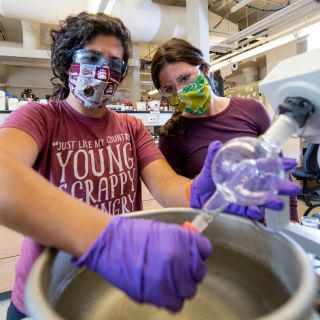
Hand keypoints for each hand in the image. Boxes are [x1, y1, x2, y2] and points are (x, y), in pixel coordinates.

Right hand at [73, 216, 211, 311]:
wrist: (112, 243)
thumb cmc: (133, 233)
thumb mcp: (162, 229)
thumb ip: (180, 240)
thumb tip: (190, 249)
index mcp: (183, 240)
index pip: (205, 250)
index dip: (199, 252)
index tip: (193, 254)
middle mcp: (181, 259)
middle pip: (199, 272)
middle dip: (190, 270)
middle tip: (179, 268)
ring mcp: (171, 278)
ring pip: (189, 290)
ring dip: (181, 286)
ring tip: (169, 279)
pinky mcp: (159, 295)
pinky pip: (176, 304)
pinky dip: (172, 298)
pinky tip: (164, 289)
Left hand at [190, 140, 300, 219]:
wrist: (197, 194)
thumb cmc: (207, 178)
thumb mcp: (209, 165)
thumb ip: (212, 155)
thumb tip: (215, 144)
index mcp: (245, 171)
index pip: (264, 166)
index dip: (278, 164)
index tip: (290, 163)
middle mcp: (248, 184)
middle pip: (268, 185)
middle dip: (281, 186)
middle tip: (292, 188)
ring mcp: (243, 197)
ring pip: (261, 199)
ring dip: (270, 201)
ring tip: (278, 203)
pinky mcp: (237, 208)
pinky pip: (246, 211)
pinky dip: (252, 212)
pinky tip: (256, 211)